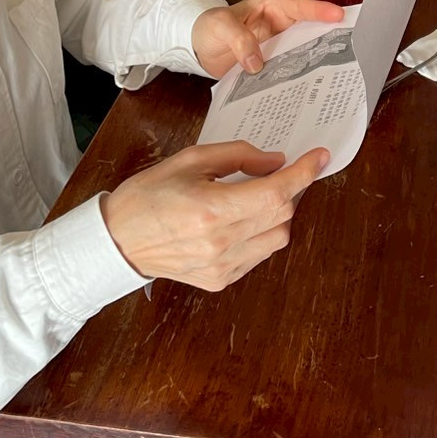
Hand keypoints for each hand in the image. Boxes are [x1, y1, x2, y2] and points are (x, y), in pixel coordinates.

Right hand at [102, 141, 328, 288]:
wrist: (117, 241)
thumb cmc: (148, 195)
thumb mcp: (191, 159)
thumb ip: (238, 157)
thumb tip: (275, 162)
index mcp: (212, 210)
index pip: (276, 193)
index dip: (303, 173)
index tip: (319, 157)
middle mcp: (221, 243)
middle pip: (282, 215)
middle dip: (289, 189)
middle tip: (280, 171)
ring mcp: (221, 267)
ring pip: (277, 238)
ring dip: (278, 213)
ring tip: (256, 196)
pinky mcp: (219, 281)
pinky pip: (259, 255)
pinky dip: (262, 233)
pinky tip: (242, 220)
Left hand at [193, 0, 341, 77]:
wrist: (197, 47)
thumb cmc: (208, 26)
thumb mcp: (220, 26)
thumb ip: (238, 40)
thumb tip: (257, 62)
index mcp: (272, 6)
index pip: (301, 6)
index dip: (320, 11)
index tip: (338, 16)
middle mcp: (280, 24)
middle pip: (311, 29)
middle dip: (329, 37)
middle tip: (349, 47)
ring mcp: (279, 45)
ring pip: (304, 51)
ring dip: (315, 61)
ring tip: (334, 73)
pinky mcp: (273, 63)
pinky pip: (290, 69)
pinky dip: (298, 77)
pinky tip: (306, 89)